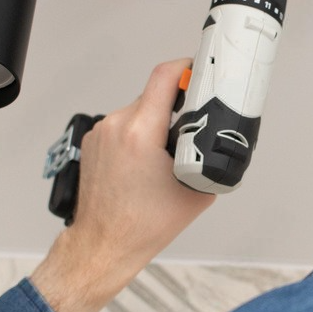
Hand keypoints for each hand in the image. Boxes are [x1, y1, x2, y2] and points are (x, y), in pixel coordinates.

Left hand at [31, 59, 215, 311]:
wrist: (104, 244)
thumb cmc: (142, 225)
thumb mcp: (195, 188)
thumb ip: (209, 156)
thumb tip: (220, 140)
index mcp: (140, 133)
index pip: (164, 77)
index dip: (185, 67)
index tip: (199, 70)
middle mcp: (115, 126)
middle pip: (153, 95)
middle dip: (175, 105)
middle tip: (193, 123)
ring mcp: (100, 133)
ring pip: (138, 110)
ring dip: (156, 121)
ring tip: (168, 150)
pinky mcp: (93, 142)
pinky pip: (123, 125)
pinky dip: (138, 134)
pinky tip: (147, 160)